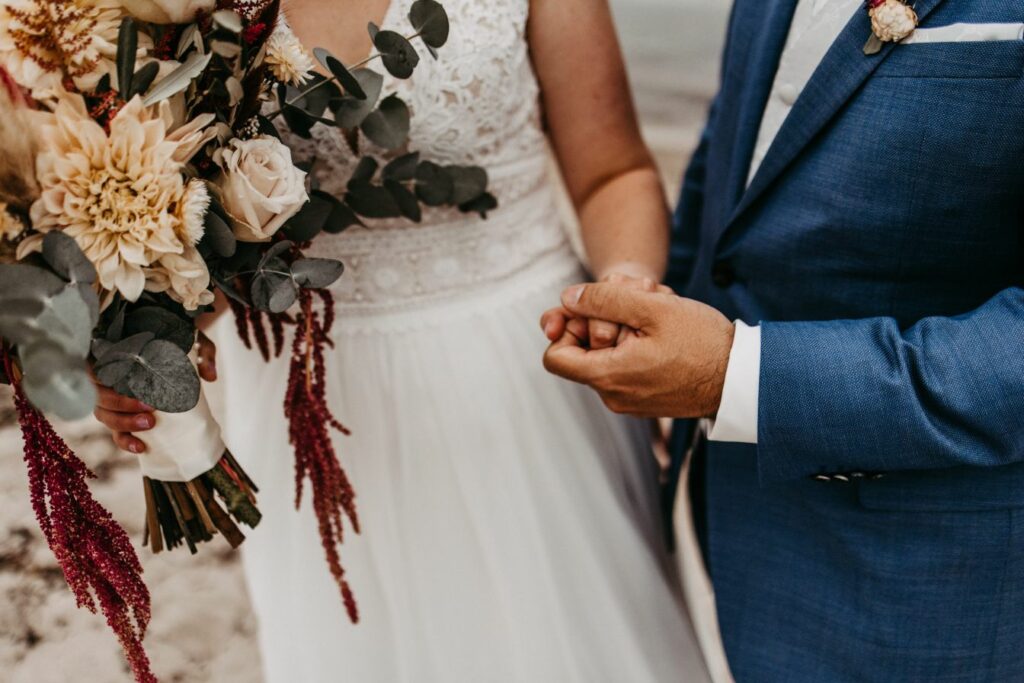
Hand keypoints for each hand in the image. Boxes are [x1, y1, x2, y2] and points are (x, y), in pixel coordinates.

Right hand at [92, 331, 216, 453]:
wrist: (179, 354)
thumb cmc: (181, 346)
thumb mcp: (195, 344)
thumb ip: (204, 353)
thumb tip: (210, 376)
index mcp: (118, 356)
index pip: (96, 367)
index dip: (109, 376)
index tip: (131, 380)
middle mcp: (109, 379)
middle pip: (99, 395)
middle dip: (122, 403)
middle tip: (149, 407)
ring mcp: (113, 400)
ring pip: (104, 415)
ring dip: (124, 423)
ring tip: (148, 424)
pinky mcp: (122, 418)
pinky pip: (116, 433)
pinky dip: (126, 442)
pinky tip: (141, 447)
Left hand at [543, 282, 734, 417]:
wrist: (744, 378)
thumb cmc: (702, 341)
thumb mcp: (652, 307)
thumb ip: (604, 299)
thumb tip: (567, 298)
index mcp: (608, 377)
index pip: (555, 357)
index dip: (566, 328)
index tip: (592, 310)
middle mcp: (614, 396)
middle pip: (583, 353)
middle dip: (602, 320)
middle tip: (636, 301)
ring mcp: (631, 402)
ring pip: (608, 357)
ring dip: (625, 329)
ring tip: (657, 312)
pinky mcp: (648, 400)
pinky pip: (628, 368)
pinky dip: (638, 345)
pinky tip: (665, 330)